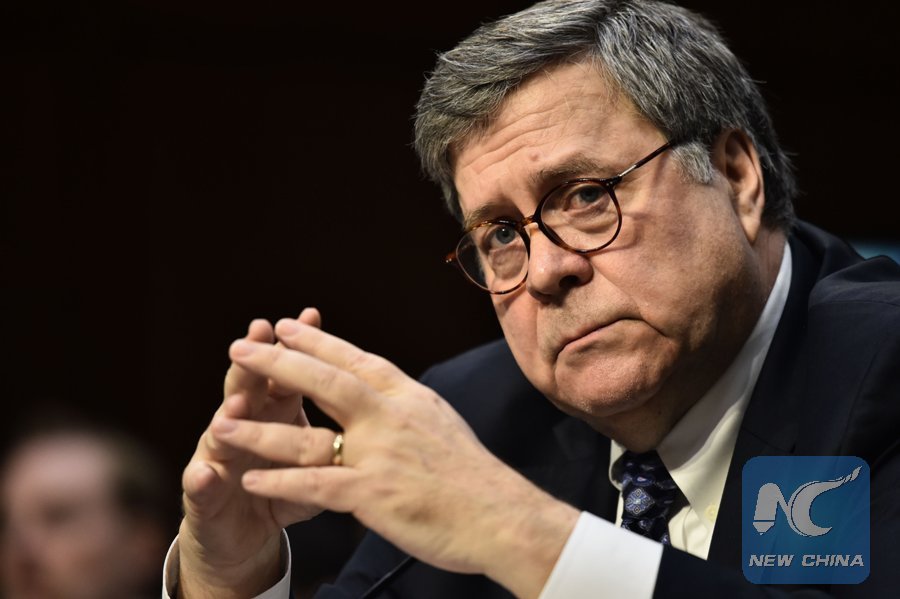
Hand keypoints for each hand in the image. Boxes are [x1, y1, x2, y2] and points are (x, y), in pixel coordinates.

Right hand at [177, 309, 323, 598]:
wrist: (243, 536)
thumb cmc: (284, 489)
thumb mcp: (316, 459)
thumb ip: (336, 428)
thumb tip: (373, 397)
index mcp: (274, 412)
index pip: (289, 371)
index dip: (300, 346)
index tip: (311, 314)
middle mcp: (243, 425)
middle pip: (250, 387)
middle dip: (255, 361)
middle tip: (258, 334)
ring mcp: (218, 457)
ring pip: (221, 430)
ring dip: (228, 416)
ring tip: (235, 405)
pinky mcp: (202, 495)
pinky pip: (201, 486)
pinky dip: (201, 478)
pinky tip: (204, 472)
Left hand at [210, 317, 579, 598]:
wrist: (500, 515)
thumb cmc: (471, 473)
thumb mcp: (438, 421)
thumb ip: (402, 404)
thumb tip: (379, 387)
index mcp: (406, 396)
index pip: (353, 359)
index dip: (314, 342)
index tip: (283, 326)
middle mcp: (390, 416)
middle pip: (324, 382)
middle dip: (277, 363)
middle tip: (239, 348)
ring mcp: (380, 454)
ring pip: (308, 436)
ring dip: (260, 429)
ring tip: (220, 424)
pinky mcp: (373, 493)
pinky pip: (315, 485)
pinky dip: (278, 482)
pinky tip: (248, 480)